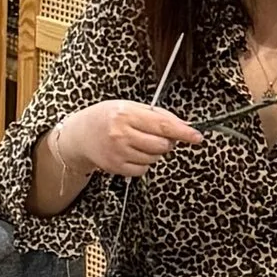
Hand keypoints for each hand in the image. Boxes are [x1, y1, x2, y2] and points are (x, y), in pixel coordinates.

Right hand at [50, 100, 202, 179]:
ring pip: (154, 158)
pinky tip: (132, 153)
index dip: (183, 132)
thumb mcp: (129, 107)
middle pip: (161, 145)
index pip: (162, 125)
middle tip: (156, 136)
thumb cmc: (107, 118)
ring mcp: (118, 152)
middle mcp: (121, 134)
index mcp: (126, 114)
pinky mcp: (116, 167)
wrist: (79, 135)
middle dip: (166, 142)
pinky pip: (143, 169)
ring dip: (153, 152)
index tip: (197, 137)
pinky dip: (143, 162)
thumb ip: (157, 115)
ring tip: (138, 142)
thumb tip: (184, 126)